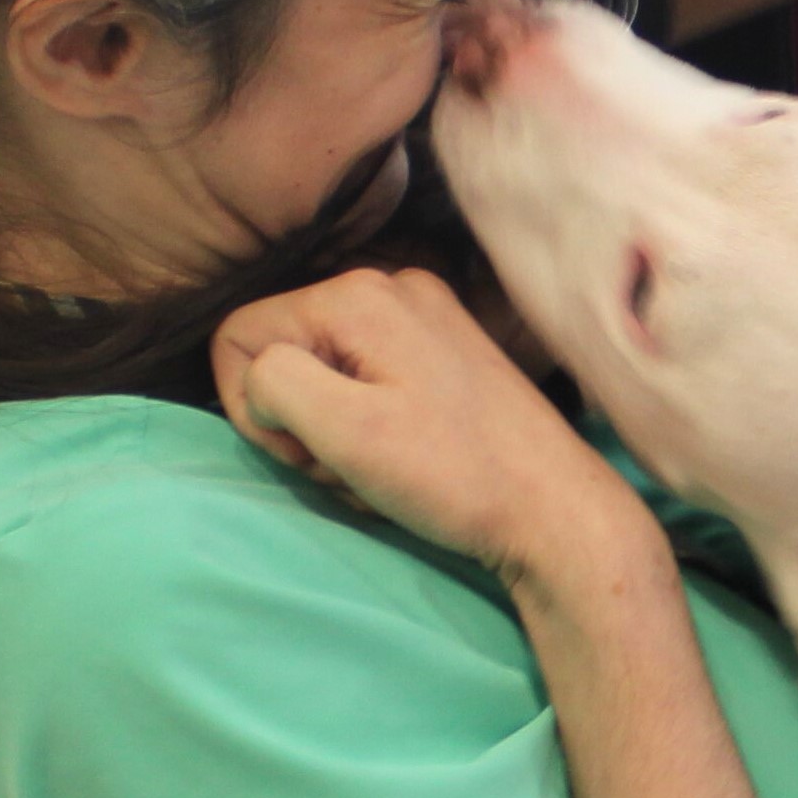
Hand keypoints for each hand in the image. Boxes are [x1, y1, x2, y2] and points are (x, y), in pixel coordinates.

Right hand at [210, 266, 641, 580]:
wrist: (558, 512)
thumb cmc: (455, 478)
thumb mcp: (345, 432)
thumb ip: (276, 383)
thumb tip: (261, 378)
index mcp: (358, 294)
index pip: (238, 338)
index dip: (253, 410)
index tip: (311, 454)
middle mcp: (391, 285)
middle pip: (285, 352)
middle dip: (302, 422)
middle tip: (355, 468)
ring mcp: (425, 315)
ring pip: (326, 371)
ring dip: (336, 432)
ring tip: (386, 468)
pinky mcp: (448, 349)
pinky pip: (369, 378)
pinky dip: (371, 426)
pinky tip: (408, 459)